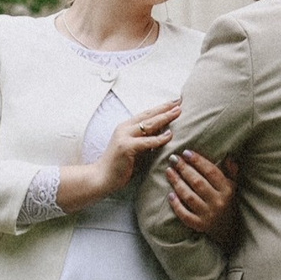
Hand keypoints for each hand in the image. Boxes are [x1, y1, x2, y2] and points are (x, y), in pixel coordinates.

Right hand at [54, 100, 181, 211]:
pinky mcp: (126, 147)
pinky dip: (159, 138)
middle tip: (180, 102)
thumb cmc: (119, 166)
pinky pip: (146, 142)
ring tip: (178, 112)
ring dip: (164, 118)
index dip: (161, 107)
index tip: (175, 102)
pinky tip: (169, 135)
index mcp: (125, 127)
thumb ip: (146, 140)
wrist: (101, 177)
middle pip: (148, 115)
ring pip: (148, 125)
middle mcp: (124, 129)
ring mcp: (124, 137)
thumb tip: (165, 134)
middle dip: (165, 108)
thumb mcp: (135, 149)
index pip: (146, 114)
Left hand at [165, 146, 242, 246]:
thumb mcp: (232, 187)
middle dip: (184, 169)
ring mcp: (208, 215)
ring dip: (177, 183)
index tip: (186, 152)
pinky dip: (176, 205)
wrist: (228, 230)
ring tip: (169, 171)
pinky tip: (170, 194)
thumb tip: (228, 156)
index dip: (198, 161)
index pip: (211, 172)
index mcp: (227, 190)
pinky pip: (185, 214)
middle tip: (173, 159)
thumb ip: (231, 172)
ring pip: (189, 196)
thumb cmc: (227, 202)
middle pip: (198, 182)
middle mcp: (218, 202)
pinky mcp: (199, 225)